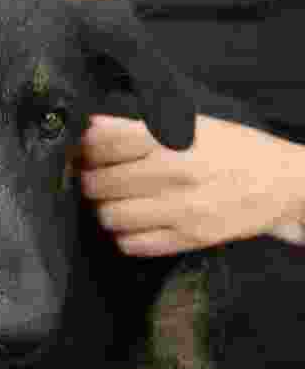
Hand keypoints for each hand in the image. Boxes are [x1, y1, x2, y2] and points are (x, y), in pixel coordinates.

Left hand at [80, 114, 304, 255]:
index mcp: (171, 139)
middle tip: (96, 179)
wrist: (283, 183)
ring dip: (104, 209)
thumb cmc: (233, 149)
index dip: (86, 149)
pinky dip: (124, 235)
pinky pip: (133, 244)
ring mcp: (181, 209)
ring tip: (114, 202)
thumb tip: (93, 126)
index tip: (86, 152)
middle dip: (91, 181)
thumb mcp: (190, 125)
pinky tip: (133, 223)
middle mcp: (173, 173)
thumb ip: (139, 126)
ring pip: (110, 216)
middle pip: (100, 183)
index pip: (103, 143)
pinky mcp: (189, 238)